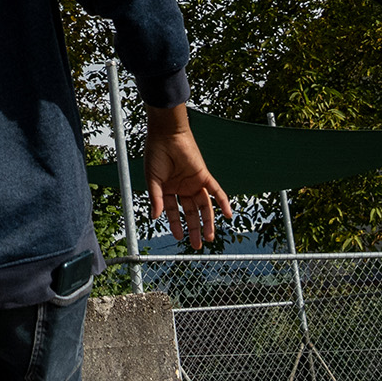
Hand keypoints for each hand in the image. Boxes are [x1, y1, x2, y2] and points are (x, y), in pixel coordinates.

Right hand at [143, 108, 235, 247]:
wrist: (166, 135)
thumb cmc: (156, 154)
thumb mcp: (153, 180)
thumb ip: (156, 199)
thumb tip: (155, 217)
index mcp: (169, 190)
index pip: (174, 212)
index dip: (176, 225)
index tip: (179, 237)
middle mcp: (183, 188)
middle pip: (191, 213)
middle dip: (194, 229)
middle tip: (197, 245)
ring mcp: (194, 183)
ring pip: (204, 206)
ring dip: (208, 222)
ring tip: (209, 237)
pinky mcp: (204, 176)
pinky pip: (216, 191)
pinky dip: (223, 202)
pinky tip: (228, 215)